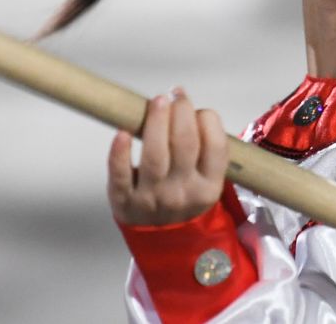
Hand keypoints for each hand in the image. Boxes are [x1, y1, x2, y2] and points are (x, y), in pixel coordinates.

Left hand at [108, 86, 228, 225]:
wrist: (164, 241)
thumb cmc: (185, 196)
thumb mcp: (207, 180)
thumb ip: (205, 147)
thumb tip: (185, 106)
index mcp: (209, 188)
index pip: (215, 147)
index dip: (208, 120)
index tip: (199, 109)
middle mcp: (182, 194)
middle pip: (185, 145)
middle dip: (182, 112)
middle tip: (176, 95)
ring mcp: (152, 199)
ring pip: (155, 155)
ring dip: (157, 122)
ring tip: (158, 101)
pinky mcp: (124, 201)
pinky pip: (121, 175)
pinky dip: (119, 153)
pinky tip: (122, 132)